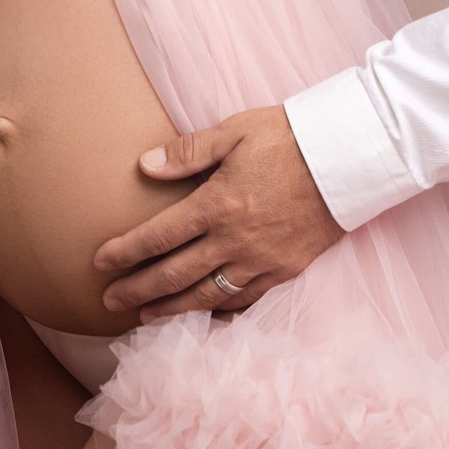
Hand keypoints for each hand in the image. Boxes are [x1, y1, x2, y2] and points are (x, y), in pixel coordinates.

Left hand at [92, 105, 342, 318]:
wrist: (349, 157)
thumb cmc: (290, 137)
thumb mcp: (235, 131)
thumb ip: (188, 151)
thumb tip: (144, 165)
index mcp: (216, 204)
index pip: (158, 236)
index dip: (126, 251)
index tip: (99, 262)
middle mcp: (234, 240)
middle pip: (174, 274)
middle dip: (137, 290)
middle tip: (109, 301)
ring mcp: (260, 260)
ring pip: (205, 295)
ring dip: (171, 309)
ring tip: (145, 316)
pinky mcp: (285, 270)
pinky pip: (245, 301)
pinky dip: (219, 312)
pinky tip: (204, 317)